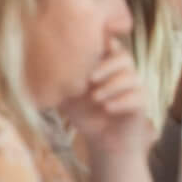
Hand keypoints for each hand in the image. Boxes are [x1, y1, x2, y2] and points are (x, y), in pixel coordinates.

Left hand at [63, 41, 153, 157]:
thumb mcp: (67, 95)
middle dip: (108, 66)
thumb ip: (59, 81)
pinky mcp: (141, 104)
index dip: (106, 41)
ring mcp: (134, 88)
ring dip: (113, 86)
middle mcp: (123, 73)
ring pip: (132, 77)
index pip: (110, 45)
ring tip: (96, 98)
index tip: (96, 47)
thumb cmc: (84, 113)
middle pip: (124, 57)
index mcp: (106, 65)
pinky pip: (138, 97)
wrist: (102, 140)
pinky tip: (107, 108)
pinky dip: (122, 101)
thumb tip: (41, 67)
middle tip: (91, 79)